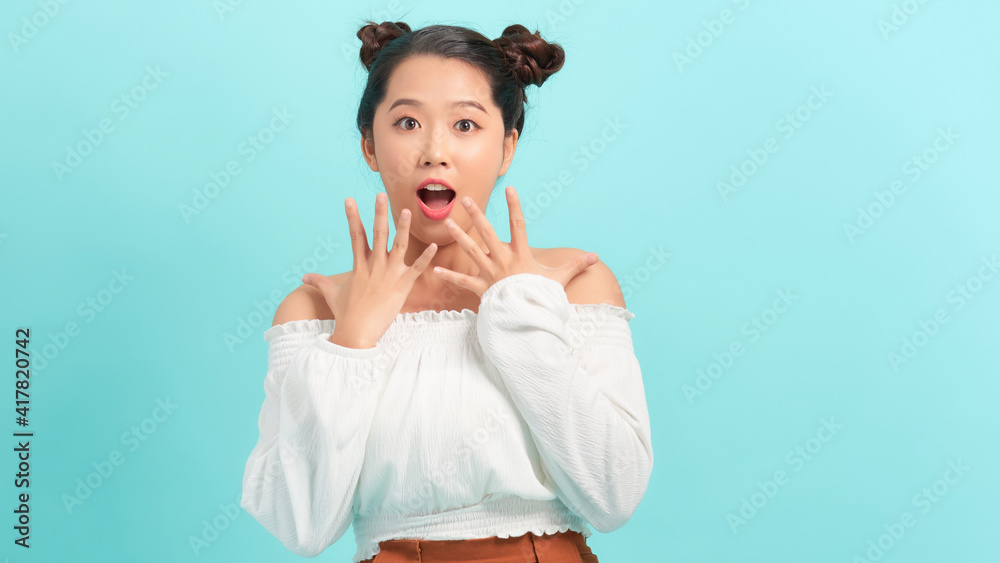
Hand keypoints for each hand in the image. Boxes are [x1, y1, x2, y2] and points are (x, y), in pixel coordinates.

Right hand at [301, 192, 437, 347]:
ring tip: (406, 210)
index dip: (353, 216)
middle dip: (378, 213)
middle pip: (377, 234)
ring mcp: (388, 275)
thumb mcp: (332, 295)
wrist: (356, 333)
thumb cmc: (345, 314)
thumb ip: (321, 282)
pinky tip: (434, 245)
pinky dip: (426, 257)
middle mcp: (374, 266)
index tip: (350, 199)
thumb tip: (304, 278)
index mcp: (359, 266)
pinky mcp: (402, 286)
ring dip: (402, 227)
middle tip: (380, 195)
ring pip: (398, 246)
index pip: (356, 235)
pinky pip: (416, 268)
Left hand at [432, 186, 598, 297]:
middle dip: (476, 215)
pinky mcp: (481, 288)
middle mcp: (503, 260)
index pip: (518, 225)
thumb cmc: (543, 298)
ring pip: (471, 251)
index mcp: (521, 255)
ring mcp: (490, 274)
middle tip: (464, 200)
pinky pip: (463, 281)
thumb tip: (595, 256)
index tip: (509, 189)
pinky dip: (449, 276)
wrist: (528, 320)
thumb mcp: (559, 280)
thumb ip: (575, 265)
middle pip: (487, 233)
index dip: (514, 206)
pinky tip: (434, 269)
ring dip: (459, 237)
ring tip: (447, 223)